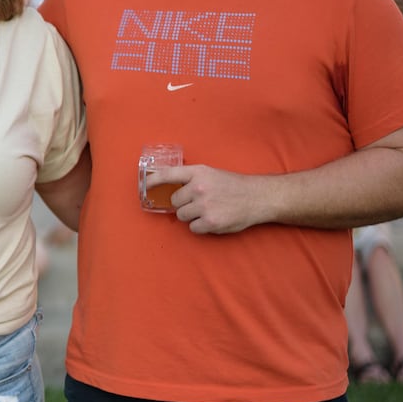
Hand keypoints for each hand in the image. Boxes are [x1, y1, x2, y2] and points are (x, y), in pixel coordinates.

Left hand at [153, 164, 270, 234]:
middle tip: (199, 203)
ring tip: (208, 210)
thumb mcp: (211, 174)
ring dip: (192, 216)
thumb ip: (191, 179)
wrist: (257, 197)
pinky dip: (201, 227)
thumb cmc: (233, 186)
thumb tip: (168, 187)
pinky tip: (213, 219)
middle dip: (184, 204)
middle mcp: (199, 187)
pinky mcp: (210, 222)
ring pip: (182, 216)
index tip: (145, 186)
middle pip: (175, 201)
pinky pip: (193, 228)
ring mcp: (204, 206)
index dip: (153, 181)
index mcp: (198, 172)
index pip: (168, 174)